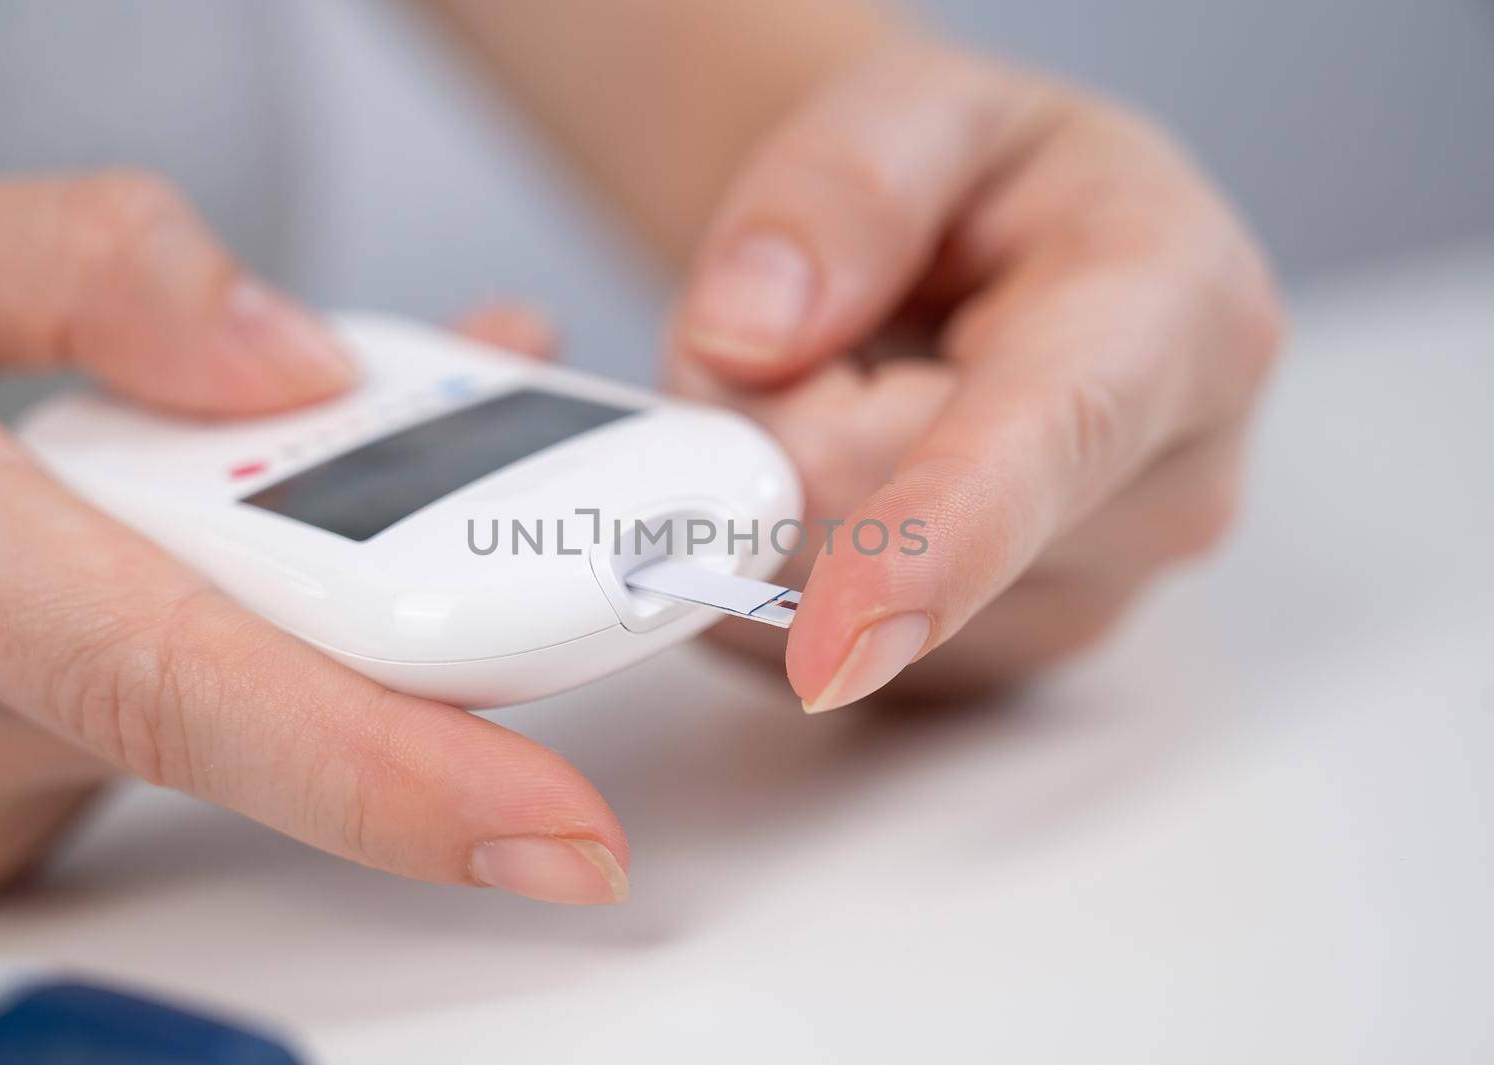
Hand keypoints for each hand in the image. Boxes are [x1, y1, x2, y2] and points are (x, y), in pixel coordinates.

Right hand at [0, 174, 627, 903]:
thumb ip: (85, 271)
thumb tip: (305, 362)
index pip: (171, 689)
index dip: (380, 772)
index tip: (561, 832)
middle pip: (276, 699)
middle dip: (451, 618)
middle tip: (583, 507)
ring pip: (269, 701)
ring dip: (387, 590)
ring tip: (465, 441)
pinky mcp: (21, 787)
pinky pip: (231, 712)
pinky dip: (317, 613)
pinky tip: (359, 517)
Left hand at [670, 43, 1282, 709]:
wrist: (1004, 264)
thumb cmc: (982, 187)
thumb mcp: (916, 109)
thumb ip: (837, 192)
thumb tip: (746, 337)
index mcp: (1176, 318)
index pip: (1045, 447)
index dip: (928, 546)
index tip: (837, 640)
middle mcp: (1161, 491)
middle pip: (872, 526)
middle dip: (770, 425)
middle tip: (798, 333)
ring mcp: (1085, 598)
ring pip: (821, 596)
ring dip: (772, 492)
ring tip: (849, 394)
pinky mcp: (996, 667)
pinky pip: (806, 647)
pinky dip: (779, 564)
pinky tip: (849, 479)